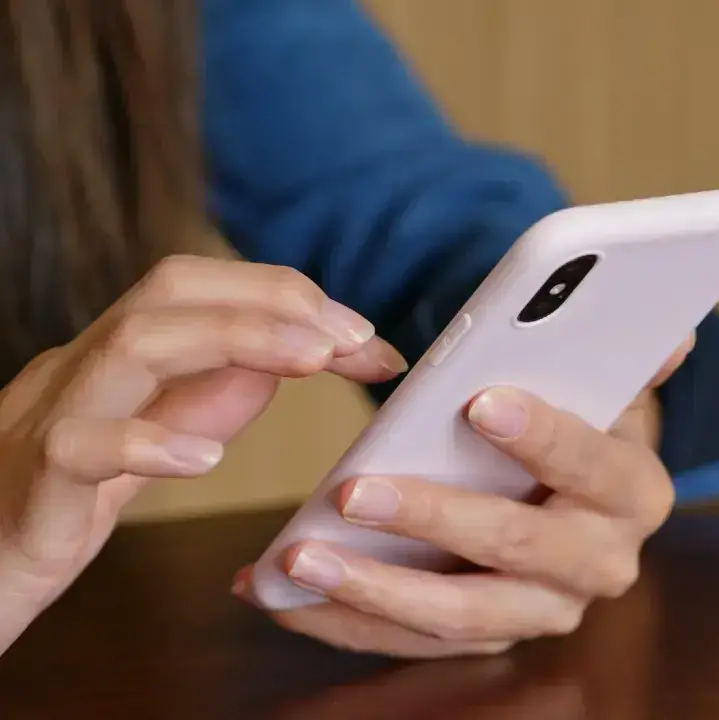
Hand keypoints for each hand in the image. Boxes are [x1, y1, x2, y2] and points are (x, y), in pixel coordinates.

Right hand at [0, 255, 404, 653]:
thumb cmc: (63, 501)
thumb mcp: (155, 435)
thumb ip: (213, 391)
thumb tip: (302, 348)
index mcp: (116, 355)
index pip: (202, 288)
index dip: (290, 297)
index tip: (365, 335)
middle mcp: (80, 370)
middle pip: (167, 290)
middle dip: (271, 300)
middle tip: (352, 338)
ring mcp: (47, 420)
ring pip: (127, 345)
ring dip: (233, 340)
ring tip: (309, 361)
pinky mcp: (32, 487)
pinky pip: (76, 446)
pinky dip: (144, 442)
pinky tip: (203, 459)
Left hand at [234, 334, 695, 657]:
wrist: (575, 497)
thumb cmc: (580, 424)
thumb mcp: (609, 388)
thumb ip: (630, 360)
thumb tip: (676, 334)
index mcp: (635, 492)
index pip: (590, 464)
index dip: (540, 434)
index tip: (477, 401)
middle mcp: (601, 563)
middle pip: (518, 548)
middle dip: (434, 521)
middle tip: (357, 491)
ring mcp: (542, 610)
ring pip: (459, 616)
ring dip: (372, 590)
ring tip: (298, 558)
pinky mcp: (488, 636)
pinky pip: (413, 641)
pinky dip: (344, 621)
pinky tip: (279, 591)